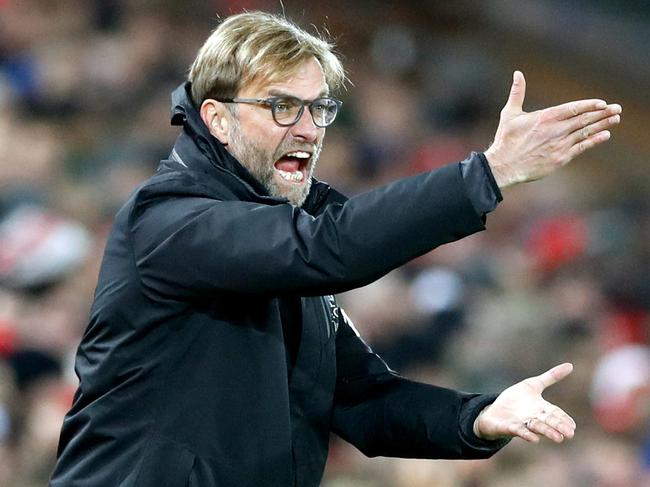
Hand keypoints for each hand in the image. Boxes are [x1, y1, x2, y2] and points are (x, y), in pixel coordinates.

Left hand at [473, 362, 575, 442]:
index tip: (573, 425)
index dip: (564, 419)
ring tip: (559, 438)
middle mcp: (533, 418)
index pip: (555, 413)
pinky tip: (534, 439)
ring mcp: (522, 423)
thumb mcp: (533, 385)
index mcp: (541, 408)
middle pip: (548, 422)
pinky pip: (519, 431)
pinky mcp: (509, 427)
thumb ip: (551, 377)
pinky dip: (526, 434)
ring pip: (537, 428)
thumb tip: (570, 365)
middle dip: (558, 427)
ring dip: (547, 432)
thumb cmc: (516, 399)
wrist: (495, 411)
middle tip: (570, 434)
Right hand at [484, 71, 621, 187]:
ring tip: (616, 119)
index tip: (602, 103)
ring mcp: (560, 145)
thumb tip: (517, 73)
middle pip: (584, 119)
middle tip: (617, 108)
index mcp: (545, 117)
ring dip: (603, 125)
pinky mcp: (561, 158)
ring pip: (586, 132)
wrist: (504, 166)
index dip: (590, 105)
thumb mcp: (509, 114)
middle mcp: (556, 130)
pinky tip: (605, 135)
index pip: (573, 108)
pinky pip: (582, 147)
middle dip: (602, 113)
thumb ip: (517, 93)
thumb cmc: (506, 140)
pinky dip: (594, 140)